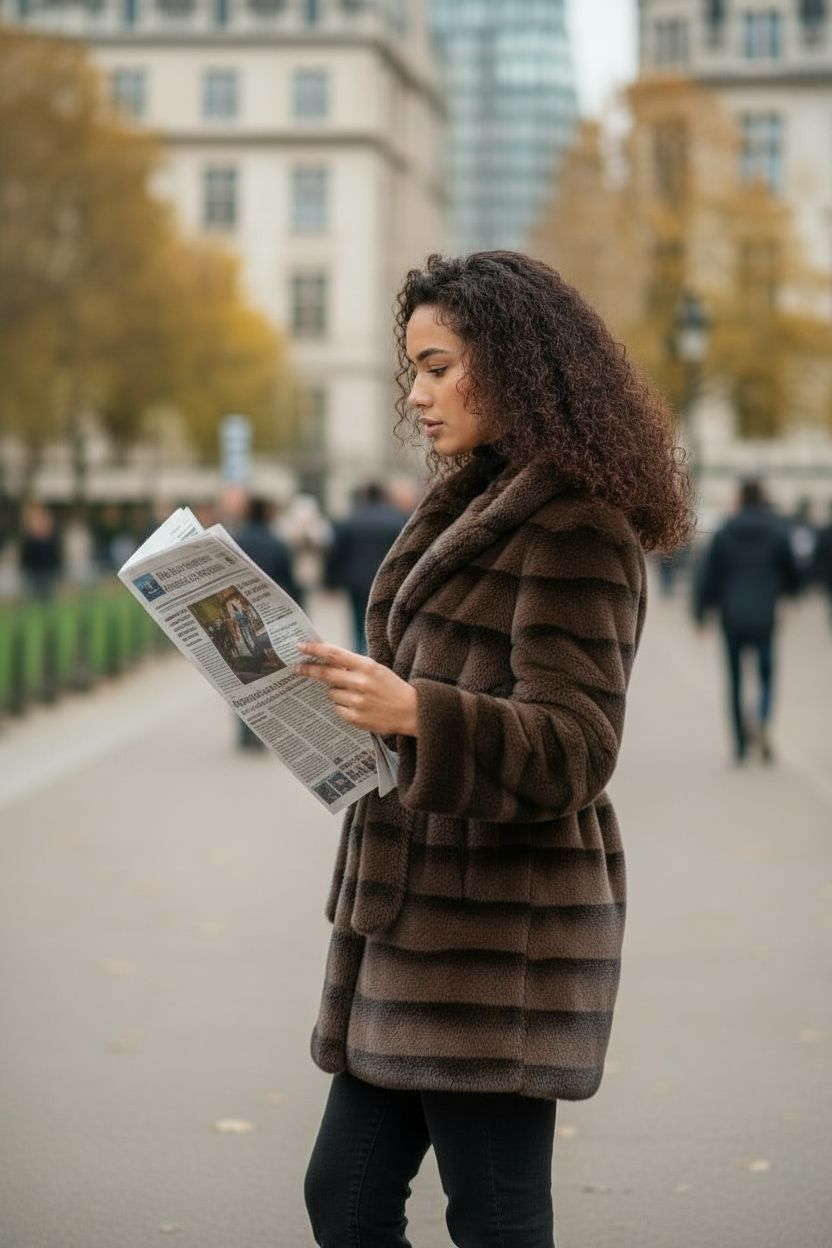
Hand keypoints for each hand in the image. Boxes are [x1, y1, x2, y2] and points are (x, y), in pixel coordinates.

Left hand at [296, 642, 418, 736]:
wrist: (411, 711)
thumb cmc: (391, 687)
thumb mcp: (375, 669)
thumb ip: (353, 664)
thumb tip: (326, 658)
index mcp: (367, 666)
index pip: (334, 654)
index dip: (314, 649)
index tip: (300, 646)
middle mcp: (361, 683)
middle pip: (325, 674)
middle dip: (309, 670)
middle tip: (298, 668)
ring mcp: (358, 702)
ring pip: (331, 693)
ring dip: (336, 692)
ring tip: (354, 694)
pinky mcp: (356, 718)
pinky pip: (337, 709)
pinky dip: (342, 707)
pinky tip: (357, 706)